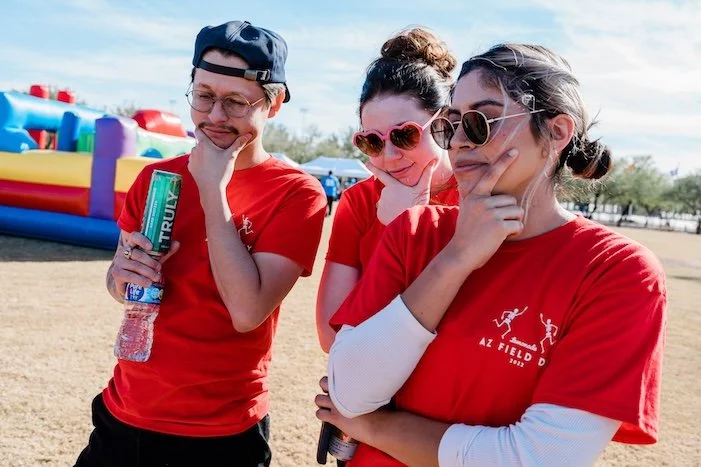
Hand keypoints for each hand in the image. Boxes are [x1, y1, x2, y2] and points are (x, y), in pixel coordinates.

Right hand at [110, 231, 180, 292]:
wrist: (128, 284)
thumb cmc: (143, 268)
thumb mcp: (154, 259)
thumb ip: (164, 252)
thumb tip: (177, 243)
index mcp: (132, 244)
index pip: (134, 236)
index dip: (142, 240)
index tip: (151, 246)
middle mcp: (123, 251)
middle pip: (137, 254)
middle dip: (151, 262)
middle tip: (159, 268)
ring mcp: (118, 263)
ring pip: (135, 266)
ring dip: (148, 272)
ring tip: (157, 277)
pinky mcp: (117, 274)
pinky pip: (130, 276)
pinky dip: (141, 280)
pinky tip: (148, 283)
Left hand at [188, 129, 251, 196]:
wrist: (211, 189)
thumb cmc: (221, 172)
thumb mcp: (231, 156)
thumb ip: (238, 144)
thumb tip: (248, 134)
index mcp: (204, 144)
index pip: (198, 130)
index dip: (202, 128)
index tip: (208, 129)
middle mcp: (195, 149)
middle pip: (200, 141)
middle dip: (207, 143)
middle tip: (216, 148)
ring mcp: (191, 159)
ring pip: (197, 151)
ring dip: (203, 152)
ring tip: (213, 159)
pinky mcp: (190, 167)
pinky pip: (195, 160)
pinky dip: (200, 161)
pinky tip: (208, 167)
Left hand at [315, 376, 374, 444]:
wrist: (379, 424)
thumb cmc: (382, 407)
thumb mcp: (376, 391)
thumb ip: (369, 384)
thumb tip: (372, 380)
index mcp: (350, 382)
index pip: (334, 374)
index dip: (335, 379)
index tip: (339, 384)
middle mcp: (341, 391)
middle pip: (322, 382)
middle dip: (325, 387)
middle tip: (332, 394)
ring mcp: (336, 404)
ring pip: (318, 399)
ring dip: (322, 402)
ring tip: (329, 406)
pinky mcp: (334, 417)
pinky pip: (319, 414)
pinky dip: (322, 415)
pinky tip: (329, 417)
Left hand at [367, 161, 435, 225]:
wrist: (412, 222)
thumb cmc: (418, 205)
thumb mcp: (423, 189)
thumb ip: (426, 175)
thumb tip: (433, 162)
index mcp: (394, 186)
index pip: (382, 175)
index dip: (374, 168)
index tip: (367, 163)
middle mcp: (385, 193)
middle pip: (387, 192)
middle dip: (394, 196)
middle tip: (404, 202)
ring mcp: (381, 204)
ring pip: (384, 203)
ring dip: (391, 205)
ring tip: (400, 209)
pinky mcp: (379, 214)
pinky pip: (383, 212)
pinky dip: (388, 214)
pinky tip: (396, 215)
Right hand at [448, 149, 522, 268]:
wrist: (460, 253)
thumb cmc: (465, 234)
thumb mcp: (464, 210)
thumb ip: (470, 197)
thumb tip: (465, 185)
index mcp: (475, 196)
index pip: (491, 175)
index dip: (503, 162)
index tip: (514, 151)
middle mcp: (482, 201)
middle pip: (512, 200)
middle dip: (509, 213)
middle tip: (495, 225)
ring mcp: (491, 213)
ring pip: (517, 212)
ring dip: (513, 223)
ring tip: (497, 232)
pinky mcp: (499, 226)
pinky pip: (519, 225)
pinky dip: (515, 233)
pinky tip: (502, 238)